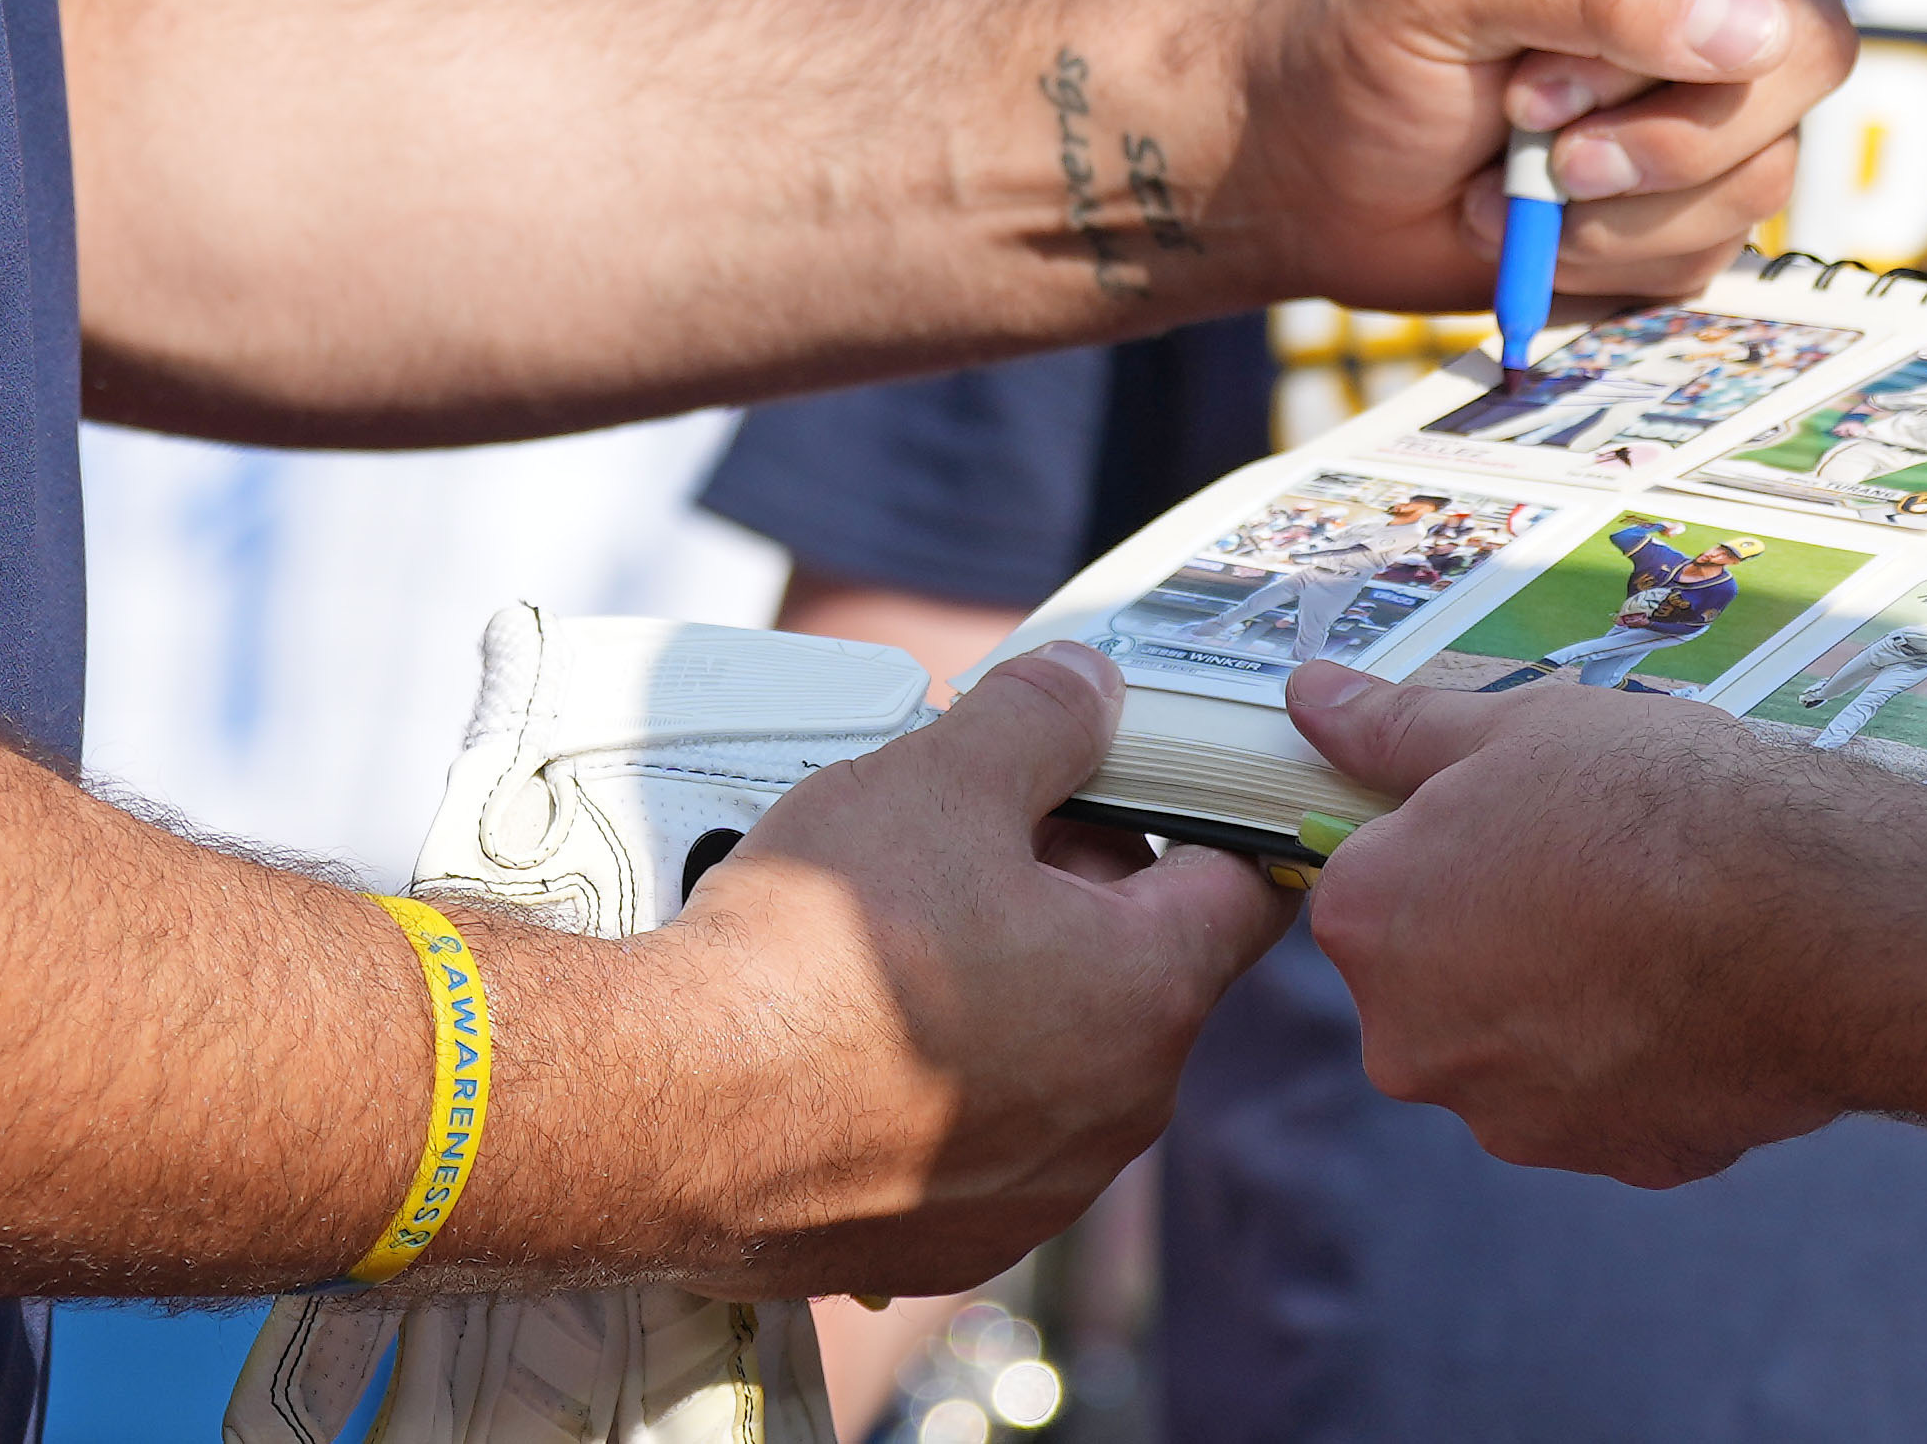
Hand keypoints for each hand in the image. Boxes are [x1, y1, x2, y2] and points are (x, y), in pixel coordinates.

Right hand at [586, 647, 1289, 1296]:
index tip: (1130, 773)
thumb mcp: (936, 778)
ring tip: (891, 924)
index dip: (1197, 809)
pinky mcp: (960, 1237)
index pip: (1246, 884)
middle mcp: (1122, 1107)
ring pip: (1059, 1049)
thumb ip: (1040, 718)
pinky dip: (944, 1076)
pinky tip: (853, 1030)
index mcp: (1147, 991)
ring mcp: (1044, 1185)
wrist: (680, 1115)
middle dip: (1067, 885)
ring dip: (1006, 981)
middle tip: (963, 824)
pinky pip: (984, 1132)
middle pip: (1138, 962)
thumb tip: (1095, 689)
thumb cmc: (816, 948)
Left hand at [1215, 0, 1839, 311]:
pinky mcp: (1688, 191)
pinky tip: (1527, 230)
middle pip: (1802, 61)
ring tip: (1505, 186)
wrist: (1290, 174)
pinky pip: (1720, 248)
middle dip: (1655, 138)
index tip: (1531, 82)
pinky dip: (1611, 258)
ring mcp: (1702, 86)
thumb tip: (1753, 25)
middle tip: (1526, 138)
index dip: (1654, 47)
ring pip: (1765, 169)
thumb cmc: (1343, 44)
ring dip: (1614, 209)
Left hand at [1287, 662, 1873, 1181]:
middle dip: (1503, 938)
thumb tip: (1309, 698)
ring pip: (1527, 1048)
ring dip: (1575, 1006)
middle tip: (1597, 882)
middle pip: (1440, 980)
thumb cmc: (1650, 806)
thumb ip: (1391, 729)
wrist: (1813, 922)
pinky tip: (1702, 1004)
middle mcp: (1413, 1041)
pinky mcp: (1617, 1161)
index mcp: (1367, 926)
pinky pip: (1616, 1100)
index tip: (1521, 832)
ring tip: (1660, 939)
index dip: (1450, 853)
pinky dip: (1649, 1059)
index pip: (1373, 888)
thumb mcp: (1507, 729)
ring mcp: (1514, 1117)